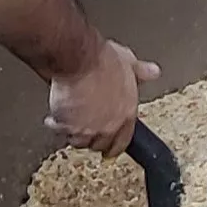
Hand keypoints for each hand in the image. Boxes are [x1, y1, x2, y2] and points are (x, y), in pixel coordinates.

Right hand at [46, 37, 160, 153]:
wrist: (78, 60)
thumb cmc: (101, 59)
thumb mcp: (128, 61)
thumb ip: (140, 71)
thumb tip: (152, 72)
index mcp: (126, 113)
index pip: (123, 141)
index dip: (114, 145)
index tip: (109, 147)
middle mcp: (109, 125)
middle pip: (100, 145)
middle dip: (92, 138)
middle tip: (85, 128)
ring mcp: (89, 128)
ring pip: (79, 142)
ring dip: (73, 133)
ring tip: (68, 122)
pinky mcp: (68, 126)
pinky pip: (60, 132)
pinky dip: (55, 125)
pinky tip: (54, 118)